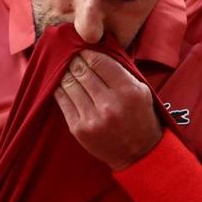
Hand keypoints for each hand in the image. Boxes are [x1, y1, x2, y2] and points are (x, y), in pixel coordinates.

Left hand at [53, 50, 161, 169]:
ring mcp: (92, 118)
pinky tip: (61, 83)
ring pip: (69, 84)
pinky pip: (63, 102)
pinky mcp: (79, 129)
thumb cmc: (140, 117)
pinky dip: (60, 89)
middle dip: (74, 60)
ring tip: (66, 68)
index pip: (99, 61)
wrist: (138, 154)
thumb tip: (98, 49)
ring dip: (65, 73)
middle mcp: (109, 104)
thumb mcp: (141, 90)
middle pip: (82, 71)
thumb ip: (122, 71)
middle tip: (72, 55)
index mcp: (128, 91)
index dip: (87, 52)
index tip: (82, 48)